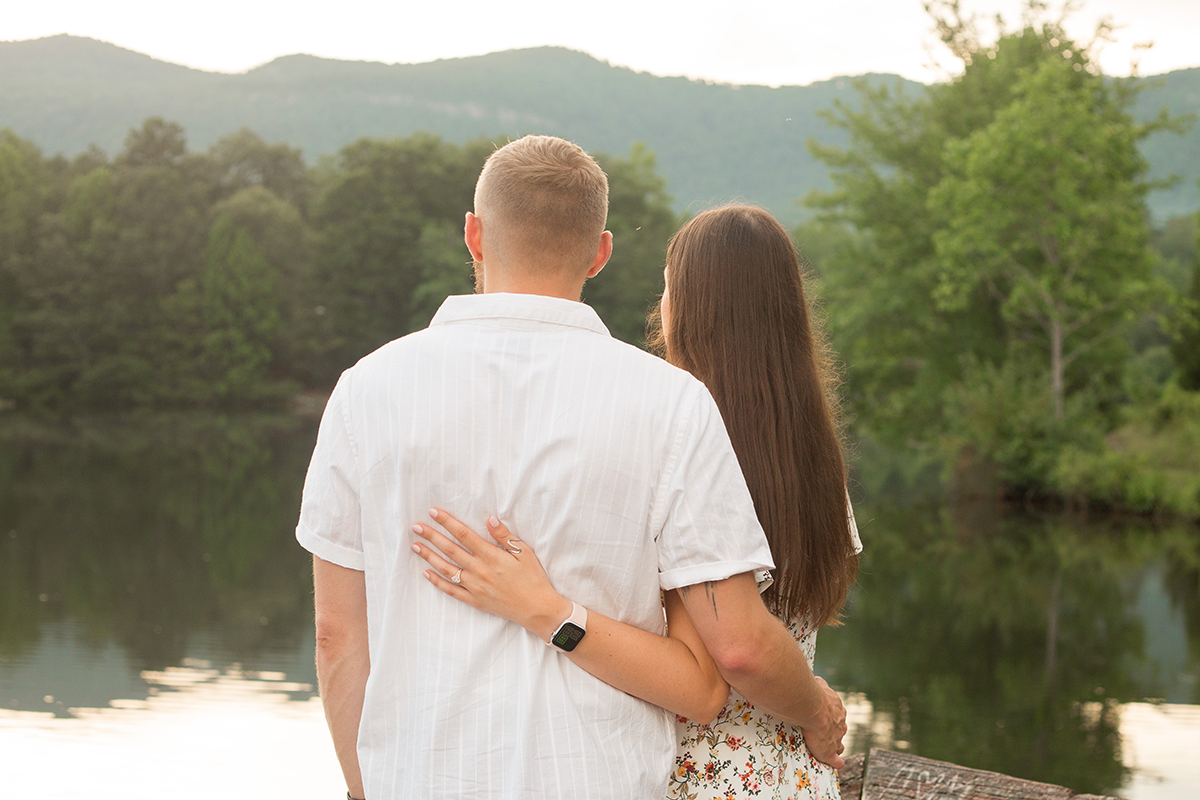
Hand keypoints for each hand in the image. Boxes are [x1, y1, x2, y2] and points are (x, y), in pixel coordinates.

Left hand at [412, 509, 571, 641]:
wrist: (537, 608)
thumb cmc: (533, 578)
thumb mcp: (524, 552)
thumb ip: (504, 536)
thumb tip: (489, 519)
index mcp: (491, 556)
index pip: (463, 534)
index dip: (447, 522)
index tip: (434, 512)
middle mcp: (479, 570)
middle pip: (450, 549)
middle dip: (432, 537)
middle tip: (416, 527)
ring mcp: (474, 587)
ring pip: (446, 569)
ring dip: (429, 557)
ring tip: (415, 546)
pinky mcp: (474, 600)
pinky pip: (451, 590)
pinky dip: (437, 582)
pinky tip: (426, 573)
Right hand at [799, 676, 847, 769]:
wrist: (811, 706)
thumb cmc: (812, 694)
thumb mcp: (819, 684)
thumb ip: (820, 684)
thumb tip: (818, 680)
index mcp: (837, 707)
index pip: (838, 713)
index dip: (833, 716)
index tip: (828, 718)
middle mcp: (840, 722)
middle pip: (840, 728)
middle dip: (836, 731)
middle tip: (828, 733)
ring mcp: (836, 737)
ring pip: (839, 743)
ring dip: (836, 745)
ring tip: (831, 748)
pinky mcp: (830, 751)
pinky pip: (836, 759)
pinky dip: (837, 762)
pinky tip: (838, 764)